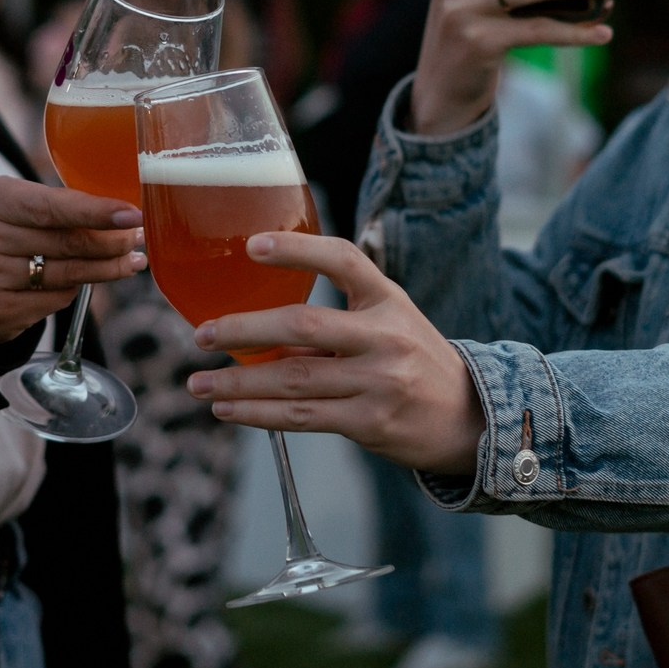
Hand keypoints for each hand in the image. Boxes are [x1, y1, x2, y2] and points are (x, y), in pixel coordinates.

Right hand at [0, 176, 142, 339]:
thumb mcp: (12, 202)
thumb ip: (56, 204)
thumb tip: (121, 215)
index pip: (50, 206)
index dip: (95, 212)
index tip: (132, 214)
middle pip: (65, 242)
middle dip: (111, 241)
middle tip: (138, 237)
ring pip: (66, 274)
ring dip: (107, 268)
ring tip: (131, 260)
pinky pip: (55, 299)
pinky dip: (76, 288)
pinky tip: (86, 279)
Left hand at [186, 230, 484, 475]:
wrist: (469, 417)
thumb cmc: (414, 362)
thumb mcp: (387, 324)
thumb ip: (332, 324)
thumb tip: (255, 333)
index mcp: (387, 299)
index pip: (342, 260)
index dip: (298, 250)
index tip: (253, 245)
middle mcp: (384, 336)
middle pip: (302, 326)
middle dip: (244, 330)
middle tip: (202, 335)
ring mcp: (378, 381)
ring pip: (293, 379)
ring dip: (238, 383)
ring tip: (199, 384)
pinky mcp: (368, 422)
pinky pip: (301, 417)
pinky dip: (258, 414)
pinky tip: (228, 410)